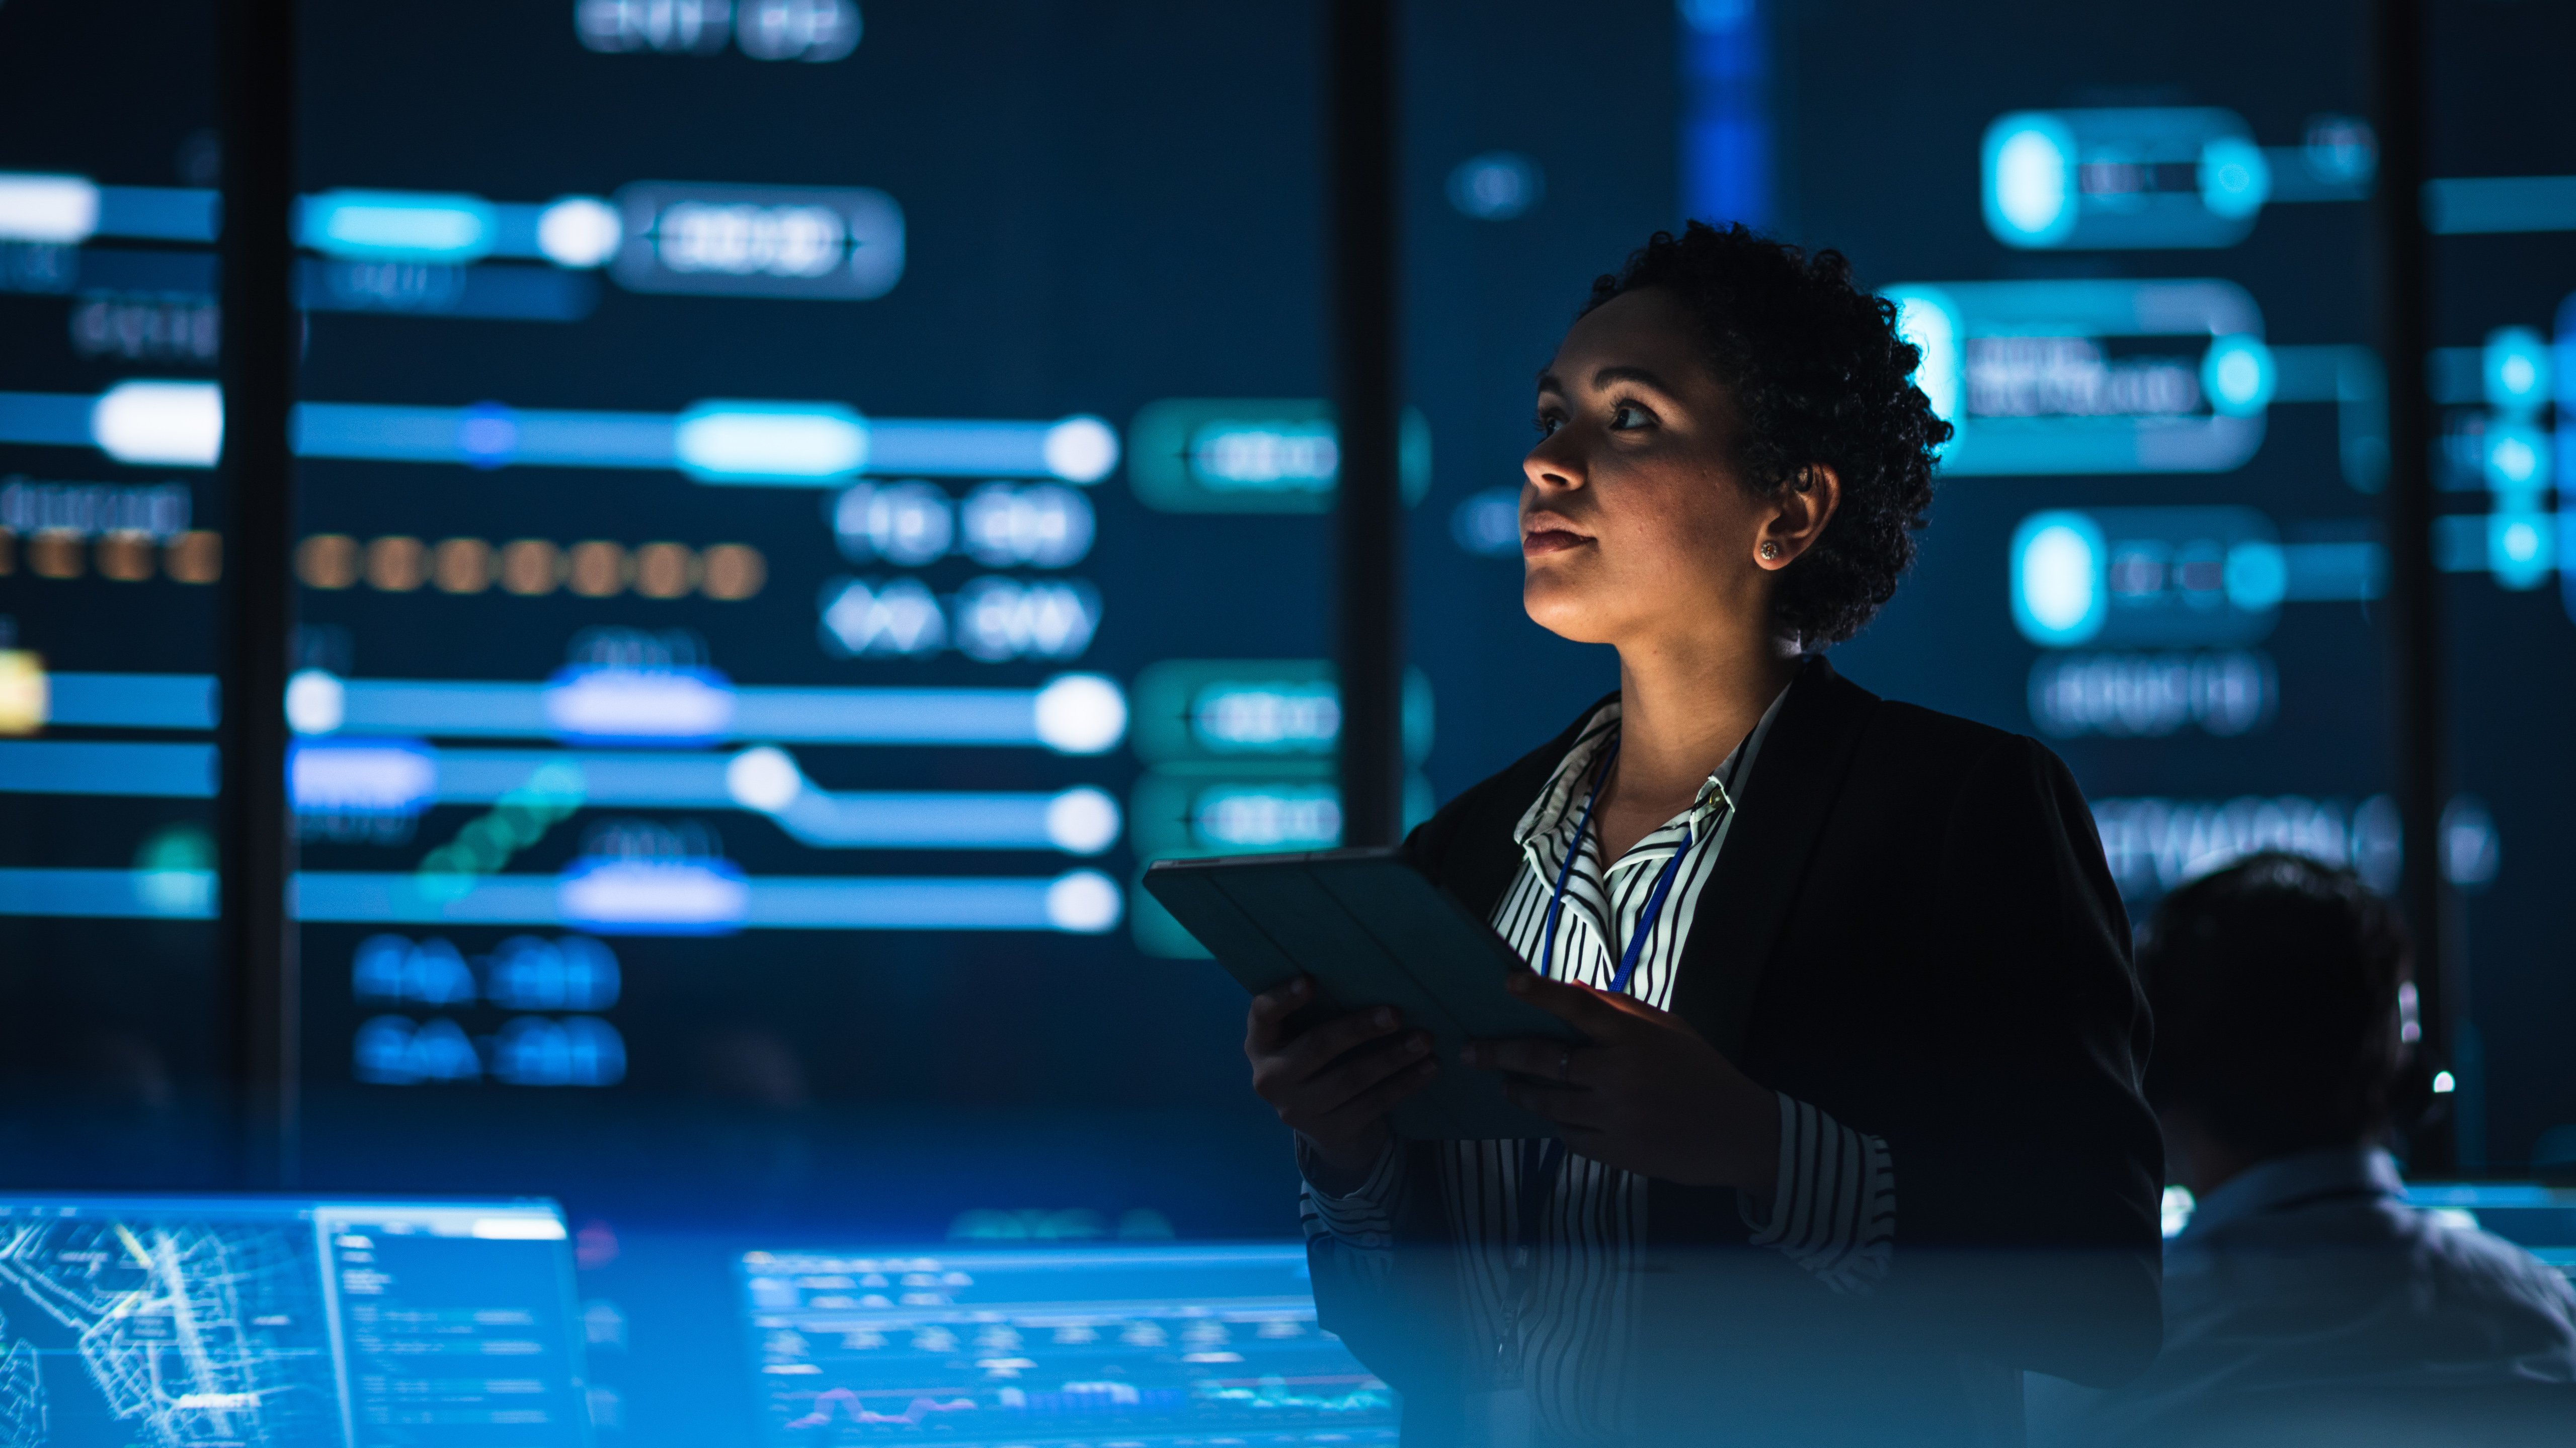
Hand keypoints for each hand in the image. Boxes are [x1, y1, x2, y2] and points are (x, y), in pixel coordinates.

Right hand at [1244, 975, 1438, 1187]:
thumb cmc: (1320, 1053)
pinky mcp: (1328, 1131)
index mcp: (1260, 1042)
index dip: (1283, 998)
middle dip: (1358, 1029)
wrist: (1323, 1117)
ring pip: (1349, 1079)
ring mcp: (1297, 1109)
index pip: (1262, 1015)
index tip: (1309, 981)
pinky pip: (1371, 1105)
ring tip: (1423, 1040)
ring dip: (1391, 1058)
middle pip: (1316, 1047)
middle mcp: (1270, 1078)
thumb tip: (1371, 970)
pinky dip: (1403, 1084)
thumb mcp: (1306, 1030)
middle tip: (1396, 1013)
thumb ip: (1321, 1007)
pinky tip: (1427, 1068)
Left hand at [1463, 971, 1777, 1192]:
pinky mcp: (1615, 1152)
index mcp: (1635, 1037)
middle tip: (1470, 1052)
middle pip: (1544, 1059)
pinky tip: (1554, 1118)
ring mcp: (1615, 1117)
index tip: (1507, 982)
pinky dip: (1558, 1125)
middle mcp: (1619, 1075)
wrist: (1739, 1134)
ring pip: (1548, 1104)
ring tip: (1506, 1087)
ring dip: (1520, 1094)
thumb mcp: (1670, 1029)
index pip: (1578, 1006)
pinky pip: (1568, 1137)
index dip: (1539, 992)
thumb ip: (1621, 1008)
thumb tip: (1570, 987)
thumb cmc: (1701, 1073)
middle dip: (1500, 1054)